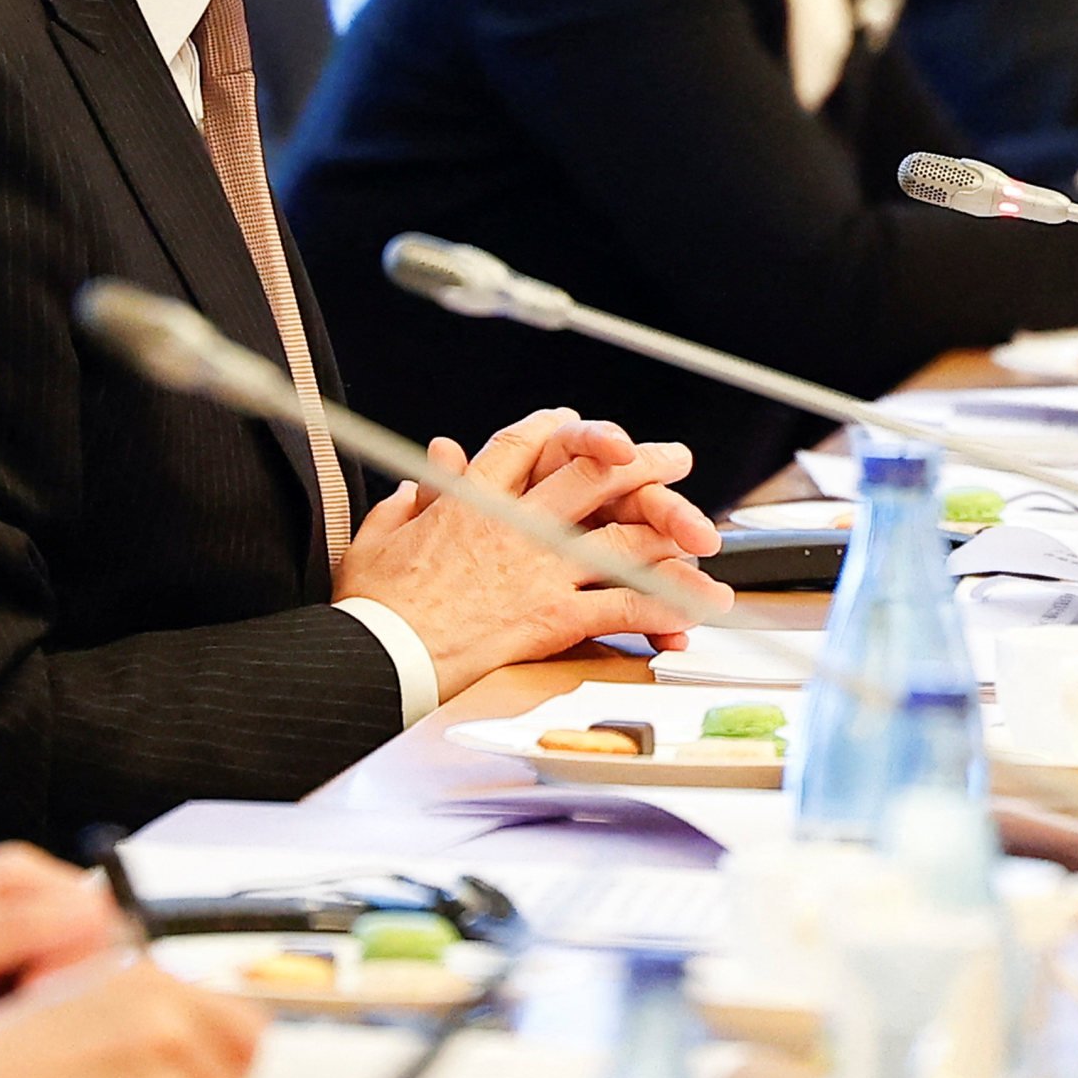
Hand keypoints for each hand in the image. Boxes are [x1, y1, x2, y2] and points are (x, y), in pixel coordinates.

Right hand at [338, 408, 736, 696]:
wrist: (382, 656)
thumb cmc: (373, 605)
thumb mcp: (377, 536)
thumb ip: (410, 497)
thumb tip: (430, 466)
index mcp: (472, 500)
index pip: (523, 445)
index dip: (555, 429)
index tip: (575, 422)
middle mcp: (517, 525)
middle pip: (592, 475)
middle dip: (640, 461)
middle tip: (673, 458)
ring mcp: (541, 569)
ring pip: (621, 537)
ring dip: (670, 530)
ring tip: (704, 532)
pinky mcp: (554, 616)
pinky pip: (623, 605)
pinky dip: (666, 605)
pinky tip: (694, 607)